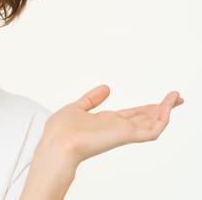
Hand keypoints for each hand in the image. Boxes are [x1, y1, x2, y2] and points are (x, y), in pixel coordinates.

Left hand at [20, 86, 182, 199]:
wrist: (57, 144)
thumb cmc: (61, 131)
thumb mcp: (77, 108)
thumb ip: (92, 99)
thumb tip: (106, 88)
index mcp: (106, 121)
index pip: (132, 114)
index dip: (146, 107)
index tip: (159, 100)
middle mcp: (116, 127)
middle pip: (145, 117)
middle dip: (161, 107)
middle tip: (176, 97)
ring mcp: (122, 132)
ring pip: (151, 123)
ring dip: (164, 110)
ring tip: (175, 97)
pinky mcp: (125, 136)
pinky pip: (150, 130)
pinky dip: (161, 119)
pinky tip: (166, 107)